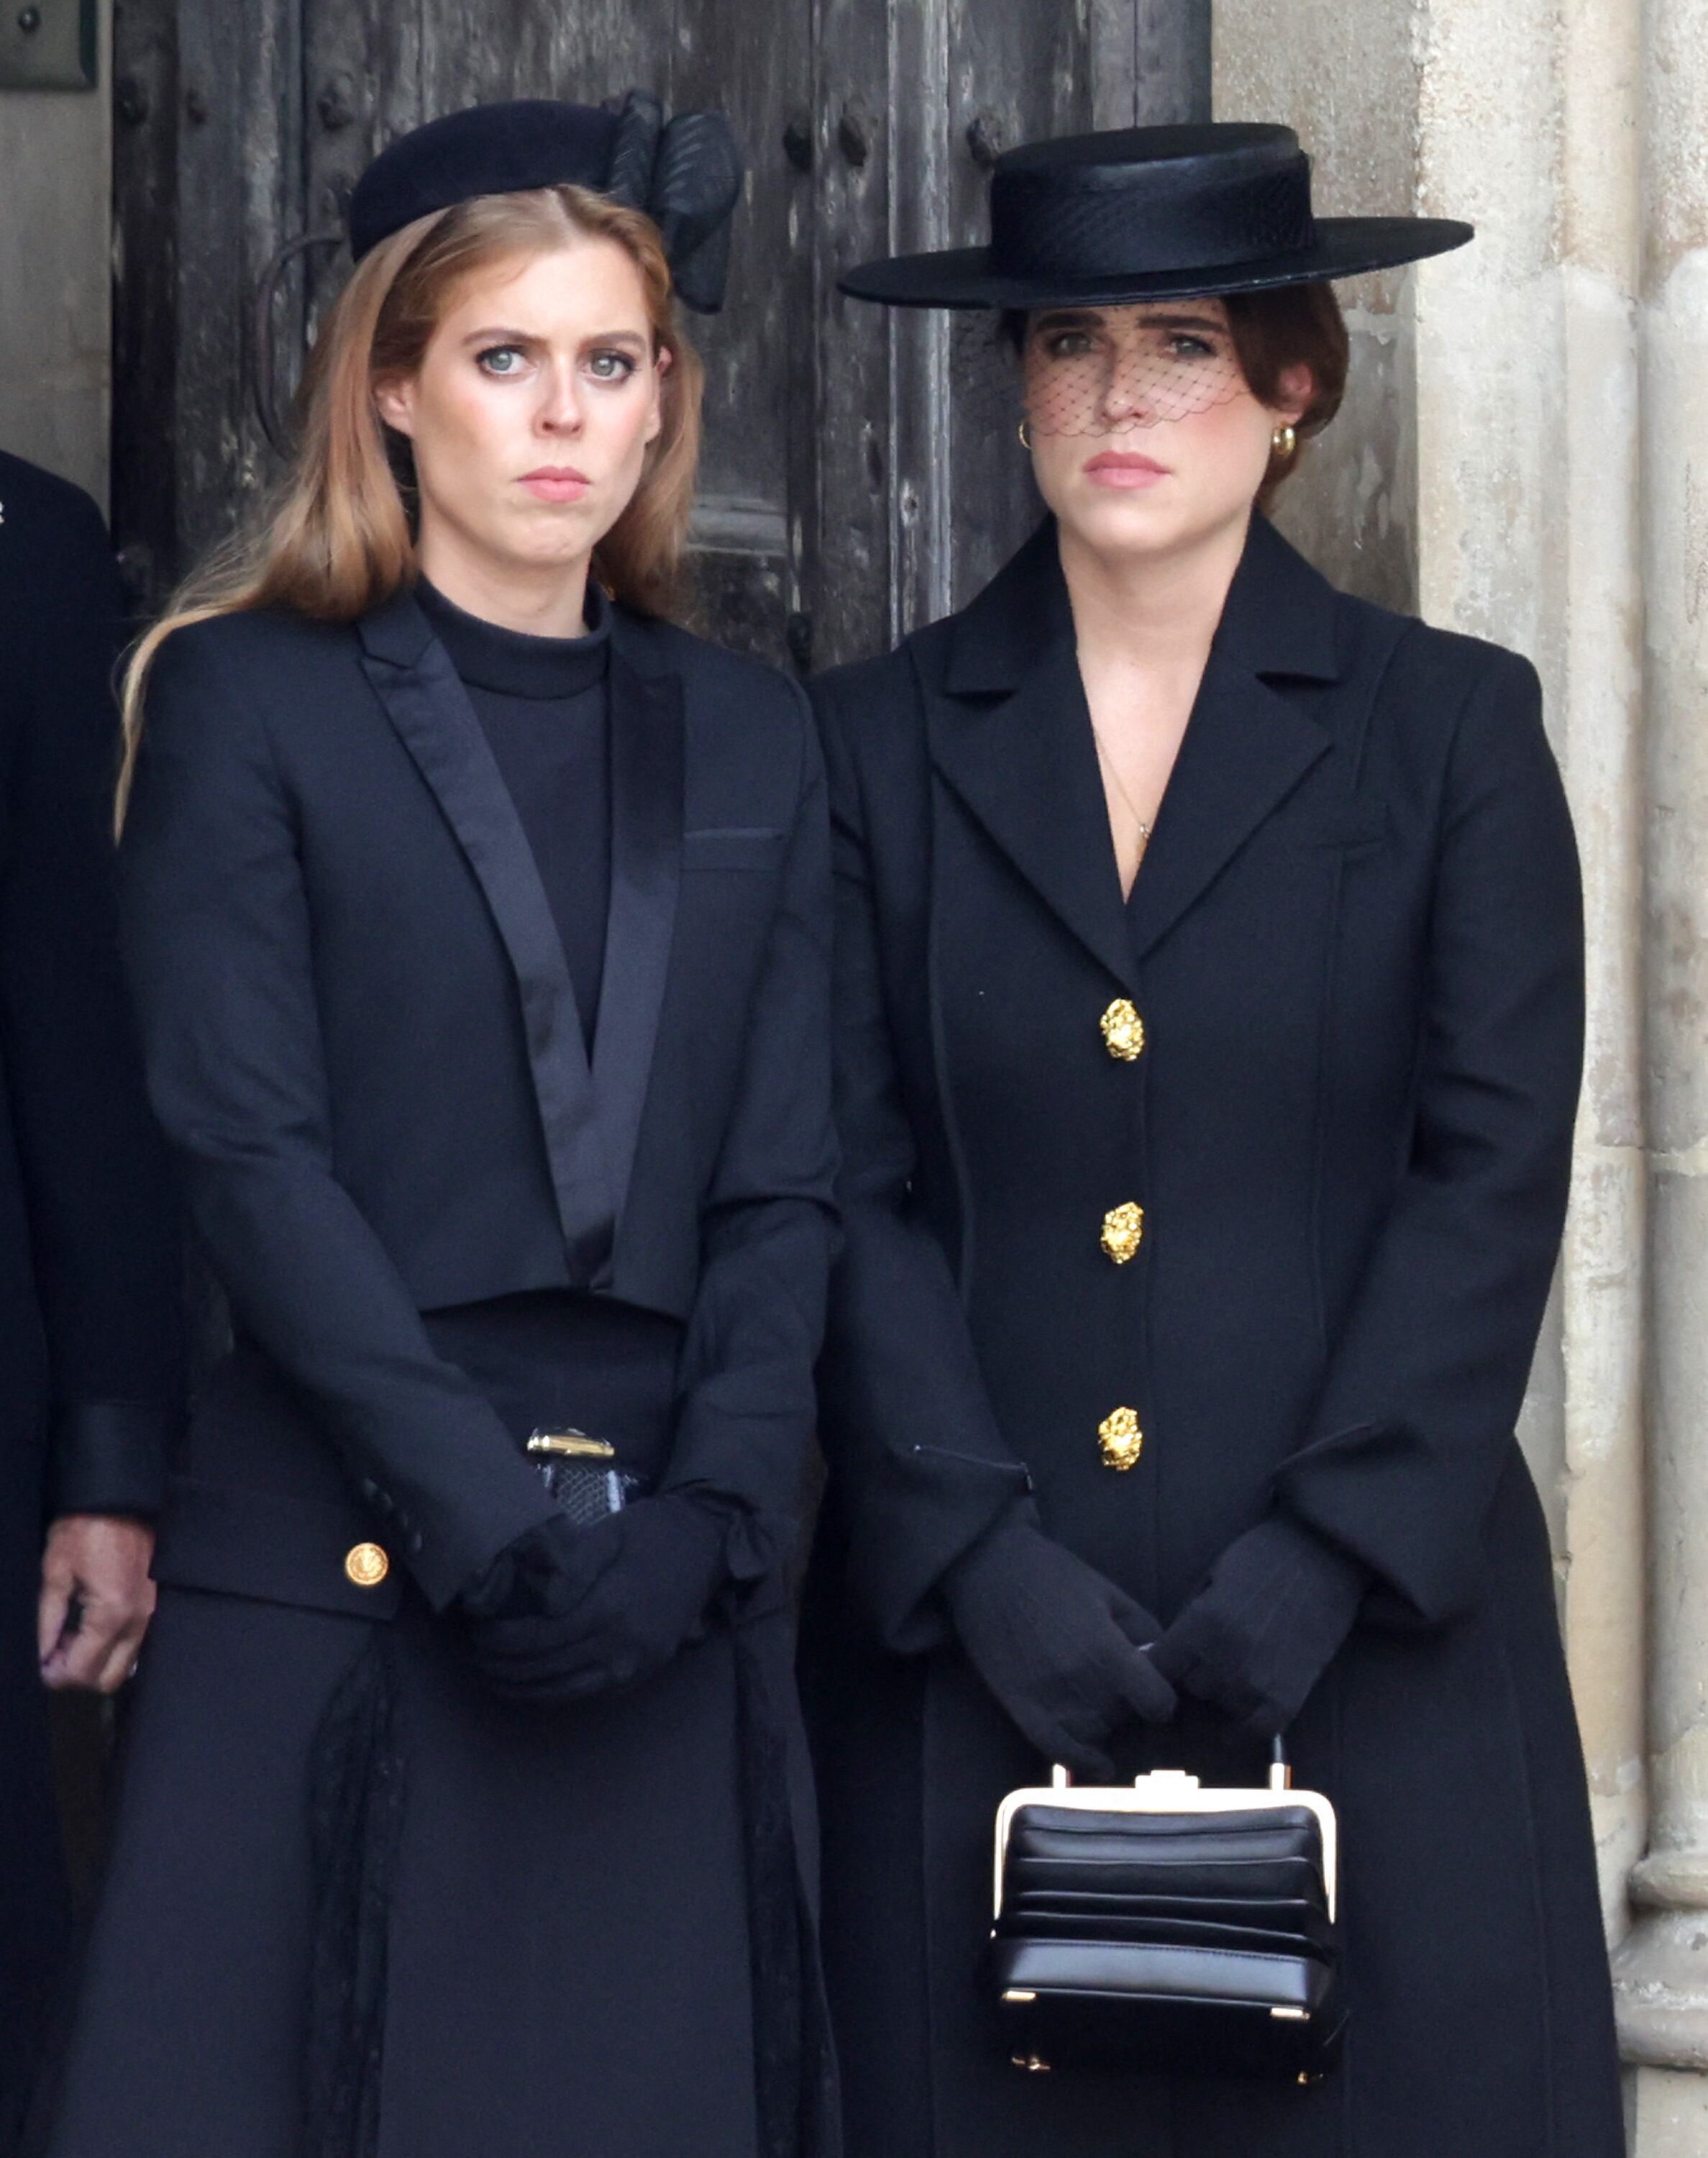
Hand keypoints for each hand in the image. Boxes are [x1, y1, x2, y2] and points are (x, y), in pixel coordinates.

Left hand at [38, 1514, 156, 1691]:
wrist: (120, 1500)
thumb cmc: (84, 1531)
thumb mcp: (55, 1573)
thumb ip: (47, 1622)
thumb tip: (40, 1657)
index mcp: (112, 1614)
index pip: (83, 1670)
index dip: (55, 1675)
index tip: (39, 1664)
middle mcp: (138, 1621)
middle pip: (109, 1678)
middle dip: (78, 1675)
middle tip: (55, 1653)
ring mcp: (151, 1614)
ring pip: (124, 1665)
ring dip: (96, 1662)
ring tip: (71, 1639)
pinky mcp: (154, 1605)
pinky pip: (134, 1645)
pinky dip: (111, 1648)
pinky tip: (90, 1628)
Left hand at [460, 1495, 730, 1705]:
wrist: (708, 1542)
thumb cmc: (652, 1531)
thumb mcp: (610, 1532)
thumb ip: (572, 1566)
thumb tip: (541, 1604)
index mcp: (613, 1604)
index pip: (542, 1635)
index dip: (504, 1640)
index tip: (477, 1633)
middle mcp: (624, 1643)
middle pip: (549, 1666)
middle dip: (506, 1665)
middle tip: (475, 1655)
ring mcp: (636, 1663)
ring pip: (567, 1690)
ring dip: (525, 1688)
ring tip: (493, 1677)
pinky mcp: (645, 1672)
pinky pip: (591, 1694)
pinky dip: (555, 1695)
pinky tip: (532, 1687)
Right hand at [943, 1510, 1174, 1779]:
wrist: (989, 1570)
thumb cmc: (1052, 1573)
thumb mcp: (1108, 1591)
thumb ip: (1143, 1628)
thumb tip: (1162, 1661)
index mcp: (1107, 1651)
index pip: (1156, 1702)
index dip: (1162, 1698)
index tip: (1156, 1690)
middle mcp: (1082, 1684)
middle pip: (1124, 1717)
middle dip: (1128, 1701)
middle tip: (1114, 1677)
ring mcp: (1049, 1700)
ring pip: (1096, 1733)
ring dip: (1103, 1720)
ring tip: (1094, 1693)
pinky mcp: (1021, 1707)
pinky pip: (1058, 1749)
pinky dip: (1082, 1761)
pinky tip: (1100, 1764)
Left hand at [1149, 1515, 1366, 1737]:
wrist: (1323, 1558)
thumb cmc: (1263, 1558)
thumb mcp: (1212, 1577)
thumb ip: (1189, 1617)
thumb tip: (1167, 1650)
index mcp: (1202, 1624)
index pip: (1159, 1666)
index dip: (1158, 1665)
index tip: (1164, 1664)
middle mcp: (1225, 1658)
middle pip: (1190, 1686)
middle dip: (1194, 1674)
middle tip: (1209, 1658)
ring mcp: (1258, 1681)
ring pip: (1220, 1706)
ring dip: (1222, 1693)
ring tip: (1235, 1669)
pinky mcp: (1289, 1697)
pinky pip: (1257, 1730)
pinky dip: (1245, 1729)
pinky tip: (1238, 1721)